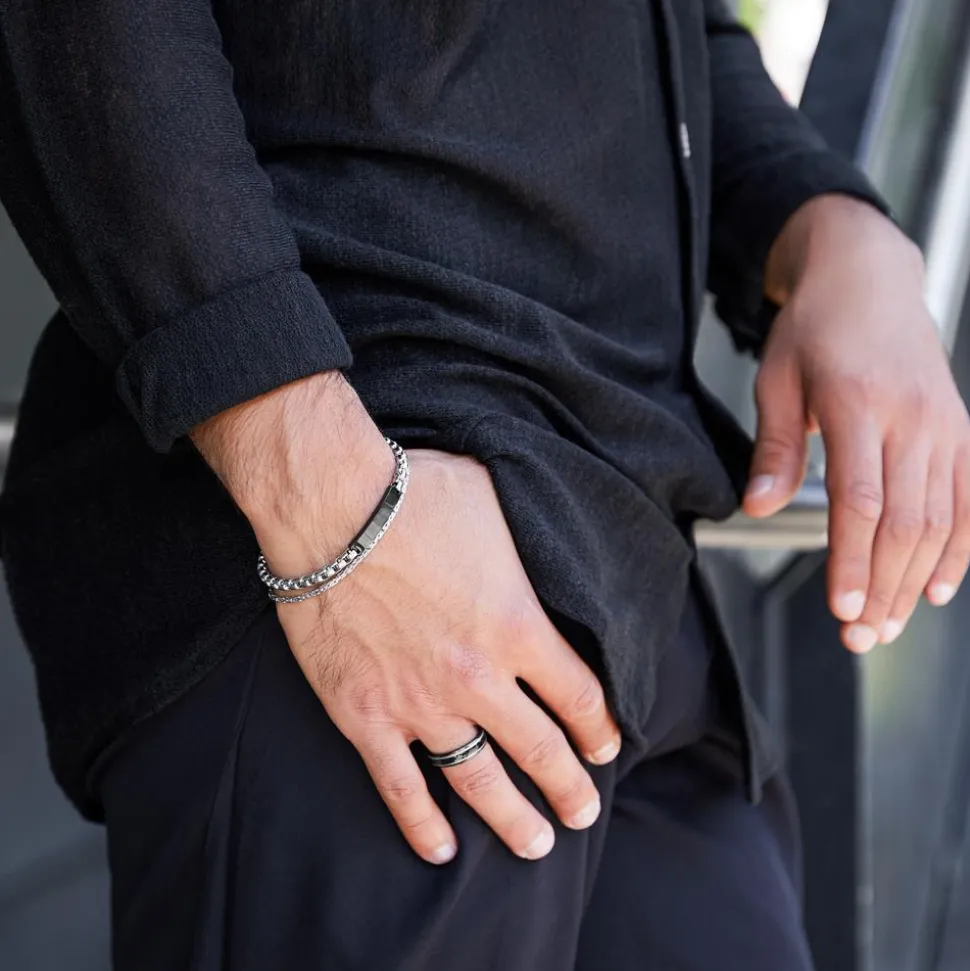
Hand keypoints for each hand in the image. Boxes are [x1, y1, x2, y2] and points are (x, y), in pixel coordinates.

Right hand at [192, 374, 620, 863]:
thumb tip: (550, 558)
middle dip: (569, 787)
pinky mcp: (366, 715)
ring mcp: (422, 703)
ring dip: (513, 819)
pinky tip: (441, 851)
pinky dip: (421, 823)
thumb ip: (529, 552)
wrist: (332, 508)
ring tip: (537, 844)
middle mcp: (479, 678)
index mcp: (519, 627)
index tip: (608, 747)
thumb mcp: (500, 507)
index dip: (601, 729)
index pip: (580, 697)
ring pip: (479, 780)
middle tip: (583, 811)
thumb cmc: (416, 496)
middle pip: (540, 750)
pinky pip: (400, 786)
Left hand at [744, 195, 969, 651]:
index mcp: (858, 403)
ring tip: (888, 625)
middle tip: (860, 637)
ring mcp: (944, 426)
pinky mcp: (960, 431)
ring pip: (939, 519)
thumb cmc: (815, 329)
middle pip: (903, 522)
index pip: (860, 500)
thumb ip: (774, 447)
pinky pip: (967, 500)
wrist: (869, 278)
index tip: (841, 609)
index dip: (852, 561)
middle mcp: (911, 418)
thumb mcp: (775, 378)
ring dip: (914, 579)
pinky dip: (957, 550)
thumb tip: (759, 507)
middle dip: (881, 586)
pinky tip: (938, 588)